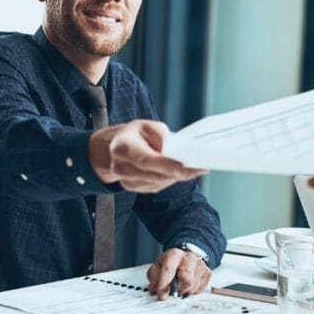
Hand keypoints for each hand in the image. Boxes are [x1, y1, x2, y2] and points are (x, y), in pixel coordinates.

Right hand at [89, 120, 205, 192]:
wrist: (111, 149)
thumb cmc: (132, 135)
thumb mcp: (145, 125)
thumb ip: (159, 134)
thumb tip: (172, 150)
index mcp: (123, 148)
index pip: (148, 160)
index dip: (168, 165)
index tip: (187, 166)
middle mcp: (122, 168)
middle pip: (157, 175)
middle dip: (181, 172)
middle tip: (202, 167)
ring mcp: (127, 181)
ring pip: (159, 182)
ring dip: (177, 176)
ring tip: (195, 168)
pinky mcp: (134, 188)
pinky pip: (156, 186)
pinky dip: (169, 179)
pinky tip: (180, 172)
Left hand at [147, 248, 210, 299]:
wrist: (186, 257)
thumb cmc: (171, 264)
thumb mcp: (157, 267)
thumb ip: (154, 278)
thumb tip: (155, 289)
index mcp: (174, 254)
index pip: (169, 270)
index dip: (164, 285)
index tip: (161, 296)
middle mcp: (189, 258)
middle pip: (186, 279)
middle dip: (178, 289)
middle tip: (173, 292)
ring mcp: (200, 265)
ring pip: (193, 287)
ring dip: (184, 291)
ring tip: (180, 286)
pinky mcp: (207, 273)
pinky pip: (199, 290)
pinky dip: (192, 291)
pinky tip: (188, 285)